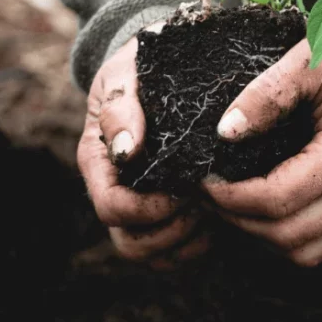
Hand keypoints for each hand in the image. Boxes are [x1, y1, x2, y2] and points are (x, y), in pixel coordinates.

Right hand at [78, 25, 209, 268]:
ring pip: (153, 254)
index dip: (145, 209)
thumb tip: (126, 150)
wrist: (162, 66)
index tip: (180, 188)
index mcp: (99, 162)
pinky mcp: (168, 212)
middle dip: (168, 231)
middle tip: (202, 202)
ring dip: (185, 241)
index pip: (112, 208)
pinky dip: (199, 244)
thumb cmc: (140, 68)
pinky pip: (177, 252)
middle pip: (130, 242)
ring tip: (213, 211)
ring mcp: (141, 205)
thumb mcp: (125, 73)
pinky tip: (221, 218)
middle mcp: (116, 191)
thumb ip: (121, 106)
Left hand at [203, 8, 321, 265]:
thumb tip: (223, 134)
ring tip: (234, 202)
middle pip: (286, 236)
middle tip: (210, 192)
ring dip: (262, 234)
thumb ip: (265, 97)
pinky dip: (289, 234)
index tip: (203, 181)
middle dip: (239, 220)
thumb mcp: (310, 62)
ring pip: (304, 250)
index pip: (276, 200)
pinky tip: (267, 203)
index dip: (230, 198)